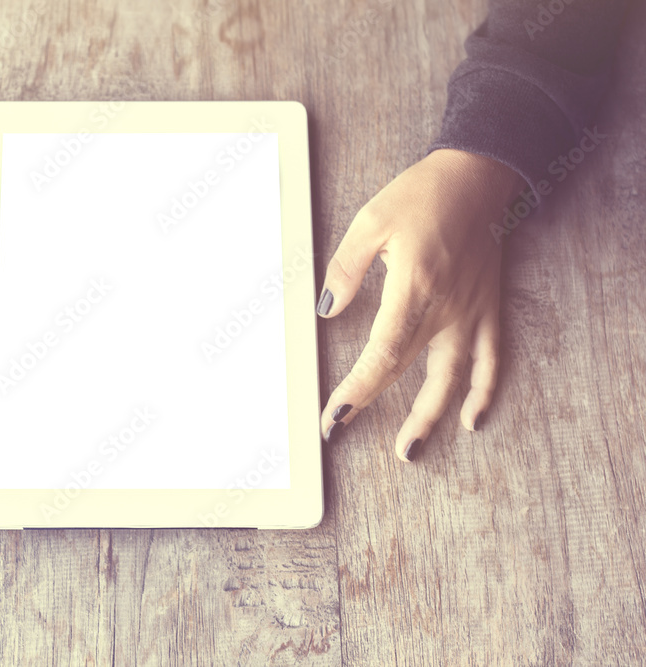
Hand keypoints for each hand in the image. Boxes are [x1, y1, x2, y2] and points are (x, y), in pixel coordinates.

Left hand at [317, 148, 522, 461]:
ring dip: (430, 417)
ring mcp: (470, 313)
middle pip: (405, 371)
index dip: (357, 391)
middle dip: (372, 405)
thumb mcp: (370, 222)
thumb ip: (345, 269)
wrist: (479, 176)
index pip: (382, 355)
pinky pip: (492, 359)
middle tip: (341, 431)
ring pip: (451, 379)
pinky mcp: (487, 309)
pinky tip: (473, 418)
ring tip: (409, 449)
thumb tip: (327, 309)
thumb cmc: (423, 194)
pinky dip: (484, 391)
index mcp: (413, 289)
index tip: (334, 417)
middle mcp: (445, 309)